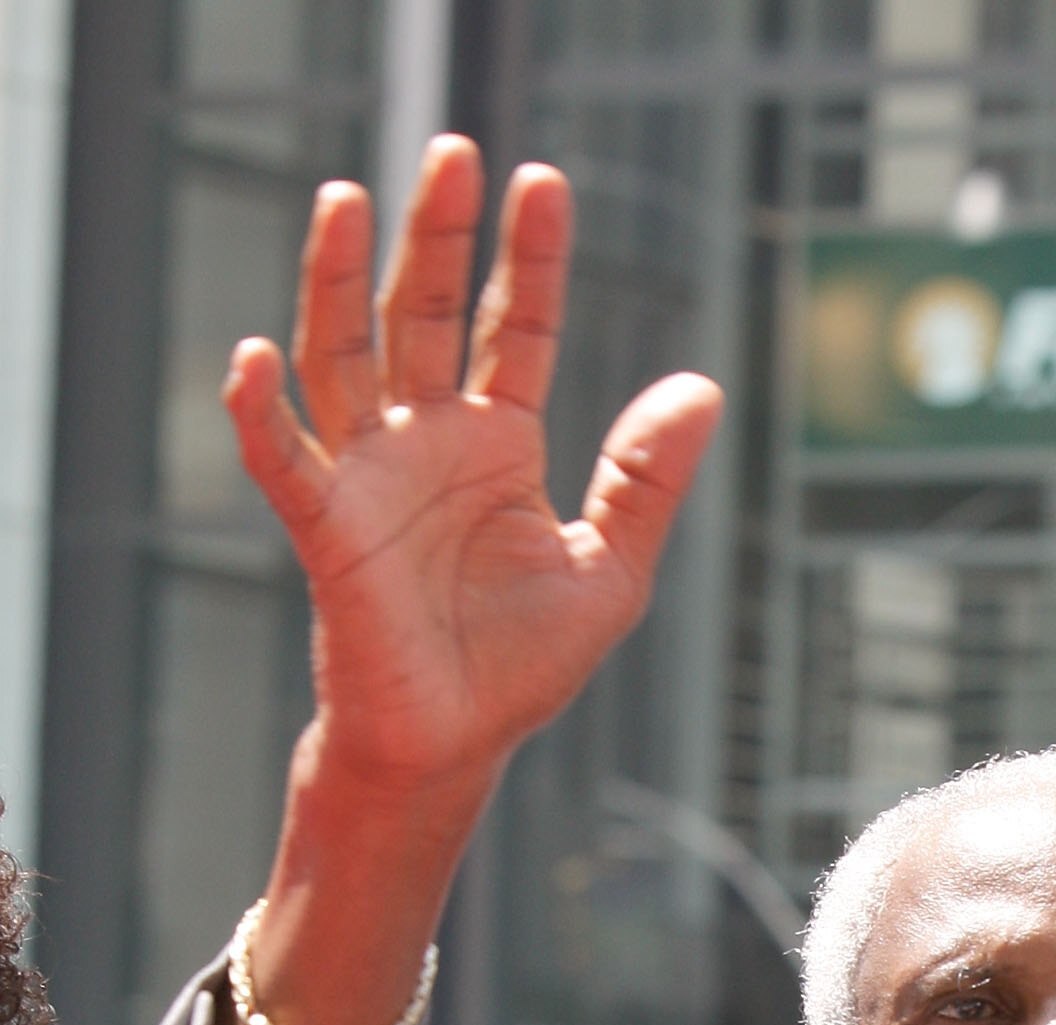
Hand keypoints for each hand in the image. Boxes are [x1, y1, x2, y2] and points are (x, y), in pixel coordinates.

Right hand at [224, 138, 720, 807]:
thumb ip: (647, 483)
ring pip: (343, 354)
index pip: (515, 327)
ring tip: (346, 198)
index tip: (543, 182)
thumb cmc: (521, 664)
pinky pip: (284, 460)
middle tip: (453, 154)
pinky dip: (262, 412)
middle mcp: (425, 439)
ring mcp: (368, 475)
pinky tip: (257, 357)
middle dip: (437, 236)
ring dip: (338, 280)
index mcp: (496, 441)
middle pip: (423, 313)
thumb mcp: (611, 572)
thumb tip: (701, 389)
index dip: (531, 260)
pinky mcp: (326, 528)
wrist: (456, 743)